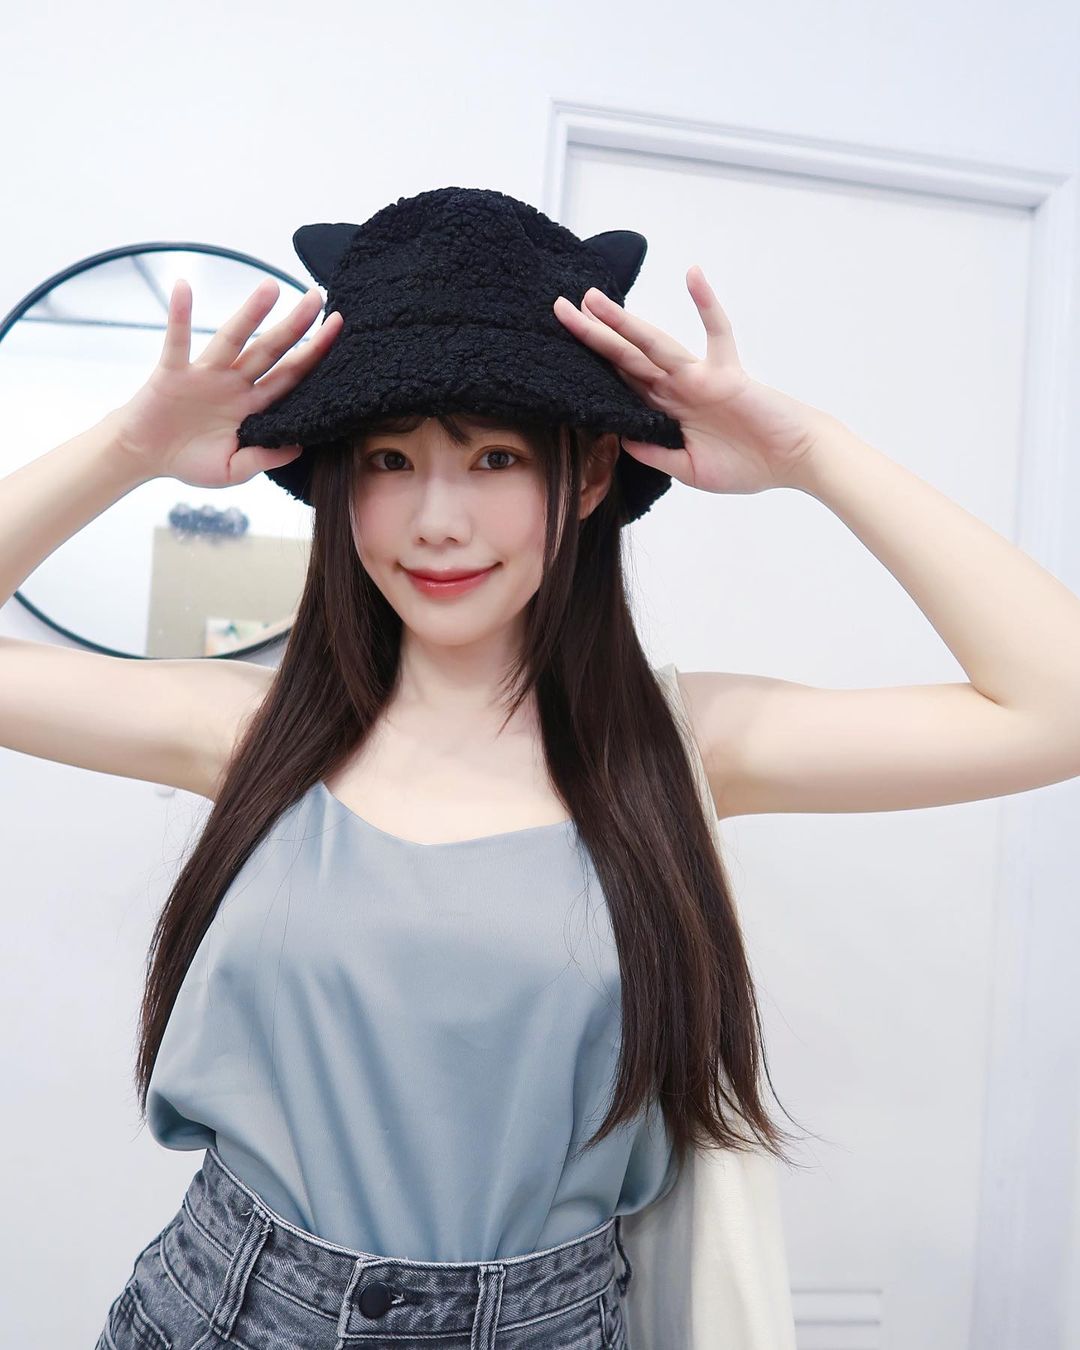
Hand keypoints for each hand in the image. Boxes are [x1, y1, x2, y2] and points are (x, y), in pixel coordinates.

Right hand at [109, 278, 343, 486]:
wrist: (144, 457)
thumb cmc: (190, 461)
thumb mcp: (233, 469)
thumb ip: (264, 458)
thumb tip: (300, 446)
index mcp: (252, 406)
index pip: (290, 377)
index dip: (313, 355)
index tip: (337, 328)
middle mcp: (233, 383)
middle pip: (270, 350)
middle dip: (295, 325)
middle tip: (317, 296)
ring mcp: (205, 374)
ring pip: (232, 339)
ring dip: (250, 313)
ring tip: (271, 286)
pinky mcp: (173, 372)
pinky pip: (177, 340)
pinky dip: (179, 315)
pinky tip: (183, 286)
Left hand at [553, 266, 834, 493]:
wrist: (794, 460)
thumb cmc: (749, 465)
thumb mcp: (689, 469)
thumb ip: (655, 454)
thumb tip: (619, 439)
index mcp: (666, 410)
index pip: (621, 384)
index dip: (593, 368)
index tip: (560, 351)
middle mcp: (677, 388)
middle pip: (625, 357)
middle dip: (593, 335)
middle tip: (558, 309)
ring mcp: (698, 377)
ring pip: (653, 344)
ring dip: (623, 321)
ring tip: (592, 298)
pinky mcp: (724, 373)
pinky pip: (717, 333)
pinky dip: (706, 303)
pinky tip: (692, 274)